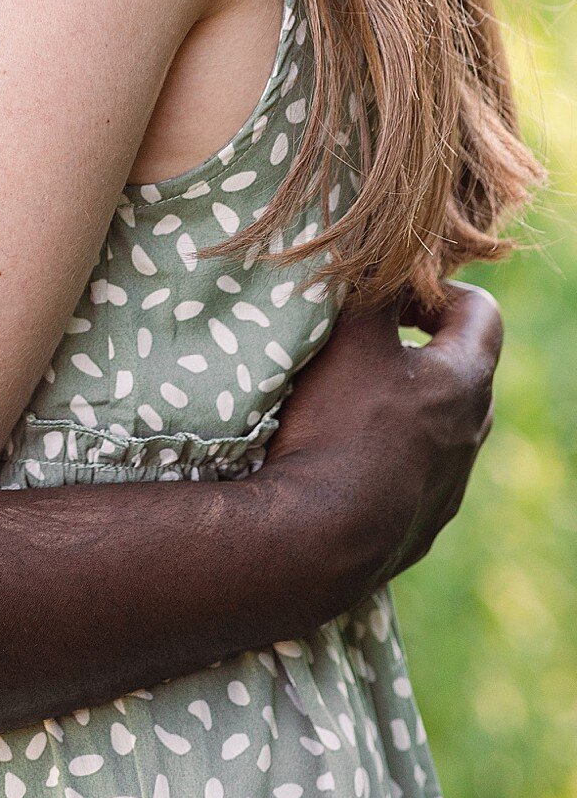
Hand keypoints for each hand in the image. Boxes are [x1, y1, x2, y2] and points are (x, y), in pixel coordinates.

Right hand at [263, 283, 501, 603]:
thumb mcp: (351, 336)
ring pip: (438, 422)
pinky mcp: (421, 524)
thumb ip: (374, 288)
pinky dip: (386, 449)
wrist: (316, 539)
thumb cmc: (338, 424)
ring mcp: (449, 486)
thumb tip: (383, 257)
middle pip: (461, 367)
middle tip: (362, 338)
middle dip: (416, 343)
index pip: (481, 312)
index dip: (436, 289)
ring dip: (401, 400)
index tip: (389, 297)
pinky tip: (339, 454)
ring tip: (343, 398)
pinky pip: (415, 469)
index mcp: (466, 382)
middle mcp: (472, 435)